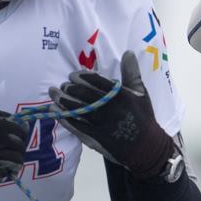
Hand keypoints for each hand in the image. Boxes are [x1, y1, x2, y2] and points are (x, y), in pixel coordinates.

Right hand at [0, 105, 26, 182]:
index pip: (20, 132)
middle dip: (19, 150)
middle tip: (16, 152)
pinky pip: (2, 174)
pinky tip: (1, 171)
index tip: (19, 139)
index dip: (22, 136)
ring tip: (12, 164)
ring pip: (14, 162)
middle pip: (19, 148)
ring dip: (15, 163)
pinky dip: (5, 173)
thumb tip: (12, 118)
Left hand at [48, 50, 174, 176]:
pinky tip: (55, 111)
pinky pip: (76, 127)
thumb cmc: (143, 117)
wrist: (146, 147)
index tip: (73, 76)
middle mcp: (108, 108)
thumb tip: (128, 52)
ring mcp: (100, 124)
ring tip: (54, 94)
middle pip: (83, 94)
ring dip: (62, 100)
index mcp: (118, 95)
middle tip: (63, 85)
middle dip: (69, 88)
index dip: (81, 77)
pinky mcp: (95, 139)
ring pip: (76, 109)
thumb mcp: (140, 93)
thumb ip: (132, 72)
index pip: (95, 81)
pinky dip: (64, 118)